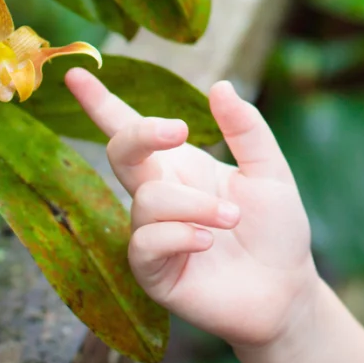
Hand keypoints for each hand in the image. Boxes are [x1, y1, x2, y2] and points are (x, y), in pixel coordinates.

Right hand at [65, 67, 320, 349]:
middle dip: (142, 134)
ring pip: (147, 200)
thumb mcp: (270, 171)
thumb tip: (220, 85)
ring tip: (231, 218)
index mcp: (180, 167)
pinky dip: (180, 234)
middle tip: (180, 130)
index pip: (130, 130)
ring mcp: (151, 235)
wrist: (286, 288)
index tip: (76, 74)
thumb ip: (245, 129)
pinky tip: (208, 241)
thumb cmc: (276, 229)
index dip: (100, 103)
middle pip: (121, 152)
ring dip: (194, 204)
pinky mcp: (153, 272)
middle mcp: (158, 196)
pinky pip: (146, 242)